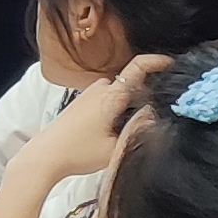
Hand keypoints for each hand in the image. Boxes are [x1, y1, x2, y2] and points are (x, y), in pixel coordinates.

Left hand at [29, 65, 160, 184]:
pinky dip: (117, 108)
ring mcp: (89, 94)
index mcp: (110, 95)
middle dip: (146, 94)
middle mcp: (99, 89)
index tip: (173, 64)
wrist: (45, 156)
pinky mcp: (82, 102)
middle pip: (132, 83)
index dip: (157, 61)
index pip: (138, 67)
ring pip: (120, 92)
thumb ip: (139, 130)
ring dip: (129, 104)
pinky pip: (108, 98)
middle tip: (156, 115)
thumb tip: (156, 115)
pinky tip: (114, 130)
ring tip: (131, 129)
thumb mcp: (116, 148)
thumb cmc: (77, 153)